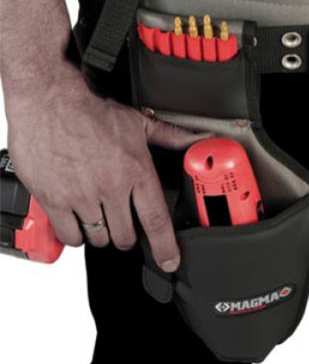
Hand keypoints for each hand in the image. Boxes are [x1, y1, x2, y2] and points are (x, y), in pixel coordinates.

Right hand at [3, 66, 208, 272]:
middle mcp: (111, 188)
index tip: (170, 260)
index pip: (156, 219)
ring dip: (102, 233)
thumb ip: (173, 137)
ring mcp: (82, 196)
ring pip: (98, 238)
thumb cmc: (94, 113)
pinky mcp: (55, 200)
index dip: (165, 246)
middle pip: (125, 236)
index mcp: (135, 171)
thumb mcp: (140, 124)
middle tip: (124, 222)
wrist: (51, 102)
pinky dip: (75, 234)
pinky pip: (69, 236)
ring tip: (101, 216)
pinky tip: (78, 219)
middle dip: (127, 235)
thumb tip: (200, 140)